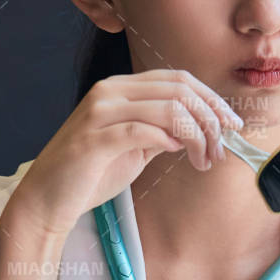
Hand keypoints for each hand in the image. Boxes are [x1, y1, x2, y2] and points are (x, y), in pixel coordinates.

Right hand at [11, 69, 244, 240]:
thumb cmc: (90, 175)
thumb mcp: (134, 148)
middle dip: (210, 118)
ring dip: (197, 135)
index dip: (211, 99)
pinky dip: (169, 141)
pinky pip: (144, 130)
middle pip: (179, 89)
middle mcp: (110, 92)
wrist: (47, 199)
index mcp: (120, 89)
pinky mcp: (95, 138)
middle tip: (221, 148)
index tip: (232, 124)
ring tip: (203, 159)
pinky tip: (178, 154)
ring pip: (168, 108)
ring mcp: (100, 112)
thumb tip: (196, 129)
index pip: (178, 80)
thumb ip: (160, 132)